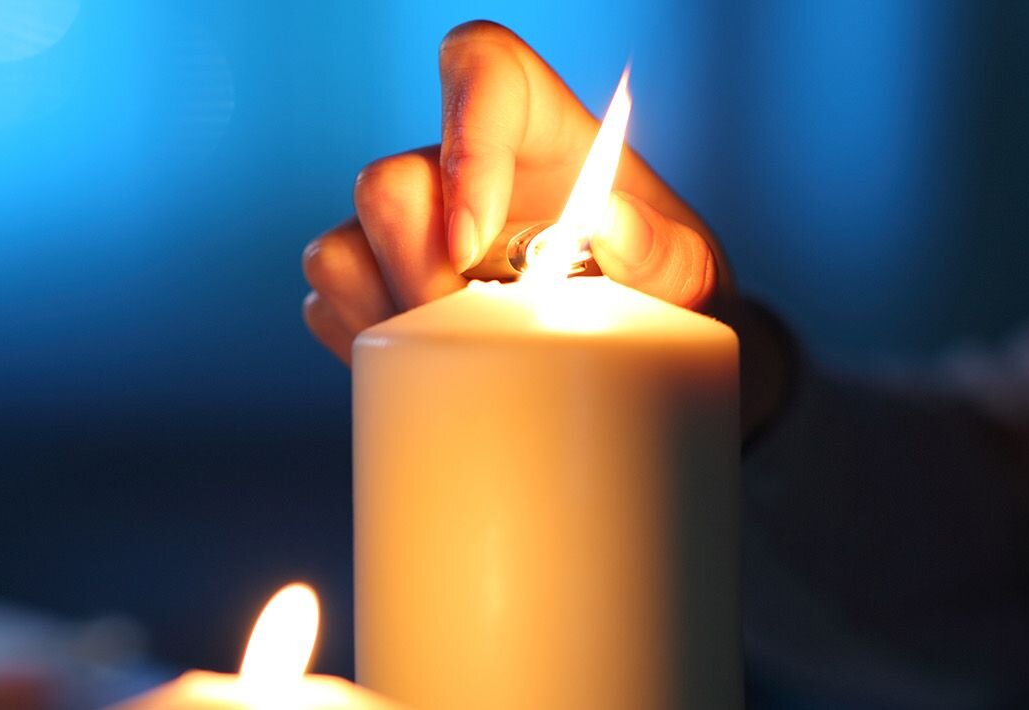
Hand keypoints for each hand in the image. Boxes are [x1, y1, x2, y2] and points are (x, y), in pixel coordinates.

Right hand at [302, 21, 789, 433]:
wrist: (645, 377)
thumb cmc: (672, 312)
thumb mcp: (699, 289)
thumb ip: (672, 257)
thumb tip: (613, 224)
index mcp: (540, 135)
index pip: (483, 68)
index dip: (465, 134)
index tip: (477, 238)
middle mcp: (458, 171)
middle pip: (386, 181)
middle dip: (415, 272)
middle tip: (471, 331)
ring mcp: (408, 234)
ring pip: (339, 251)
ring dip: (388, 319)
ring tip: (456, 362)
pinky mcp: (373, 290)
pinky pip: (328, 308)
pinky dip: (367, 350)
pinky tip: (428, 372)